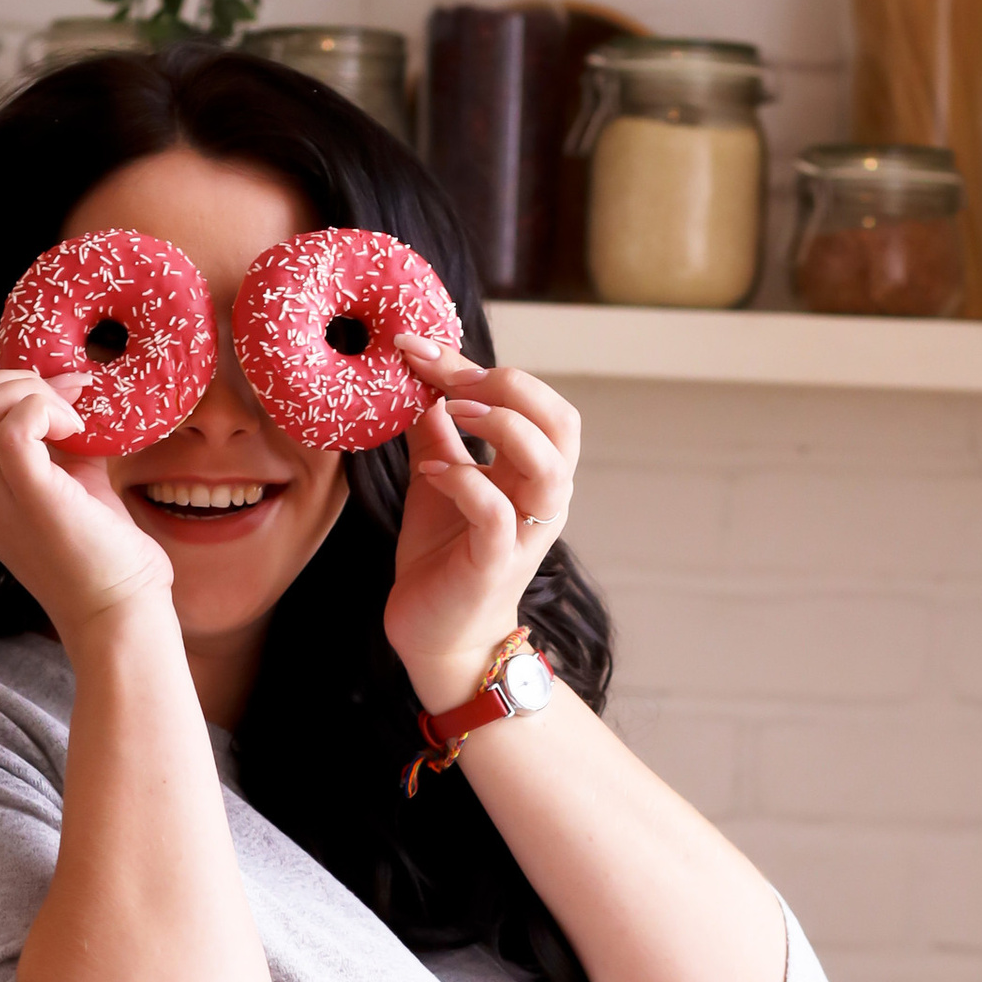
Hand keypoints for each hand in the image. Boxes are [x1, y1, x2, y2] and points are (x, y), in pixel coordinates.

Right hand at [0, 369, 171, 643]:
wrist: (118, 614)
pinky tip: (76, 431)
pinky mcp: (29, 496)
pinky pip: (12, 427)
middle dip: (18, 380)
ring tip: (74, 422)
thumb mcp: (77, 485)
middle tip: (70, 402)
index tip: (66, 397)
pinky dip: (46, 410)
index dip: (12, 387)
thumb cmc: (104, 556)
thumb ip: (65, 445)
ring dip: (34, 393)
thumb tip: (75, 398)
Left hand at [383, 341, 578, 709]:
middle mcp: (542, 498)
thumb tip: (420, 376)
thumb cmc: (444, 555)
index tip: (419, 347)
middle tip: (450, 379)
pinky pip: (497, 513)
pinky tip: (430, 471)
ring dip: (502, 426)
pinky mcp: (497, 564)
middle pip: (562, 421)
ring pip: (549, 464)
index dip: (477, 364)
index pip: (532, 400)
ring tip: (453, 410)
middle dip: (510, 386)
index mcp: (532, 471)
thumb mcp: (438, 477)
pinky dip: (465, 481)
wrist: (435, 633)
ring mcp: (525, 532)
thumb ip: (438, 430)